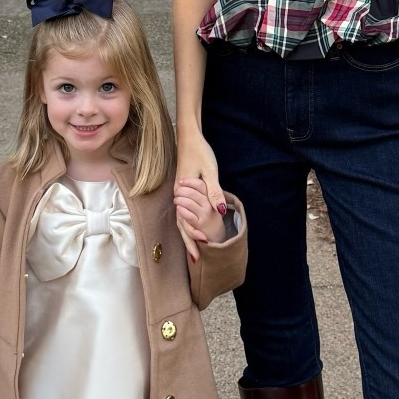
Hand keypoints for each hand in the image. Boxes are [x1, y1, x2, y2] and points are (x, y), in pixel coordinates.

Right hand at [174, 132, 227, 264]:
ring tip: (195, 251)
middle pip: (182, 224)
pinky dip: (188, 223)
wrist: (189, 137)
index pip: (186, 222)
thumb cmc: (200, 152)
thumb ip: (214, 192)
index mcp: (183, 194)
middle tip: (196, 261)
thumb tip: (220, 211)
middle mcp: (178, 196)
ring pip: (182, 219)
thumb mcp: (210, 171)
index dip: (193, 237)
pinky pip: (184, 212)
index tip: (200, 252)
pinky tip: (194, 229)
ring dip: (189, 234)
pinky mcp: (183, 191)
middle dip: (189, 242)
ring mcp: (179, 194)